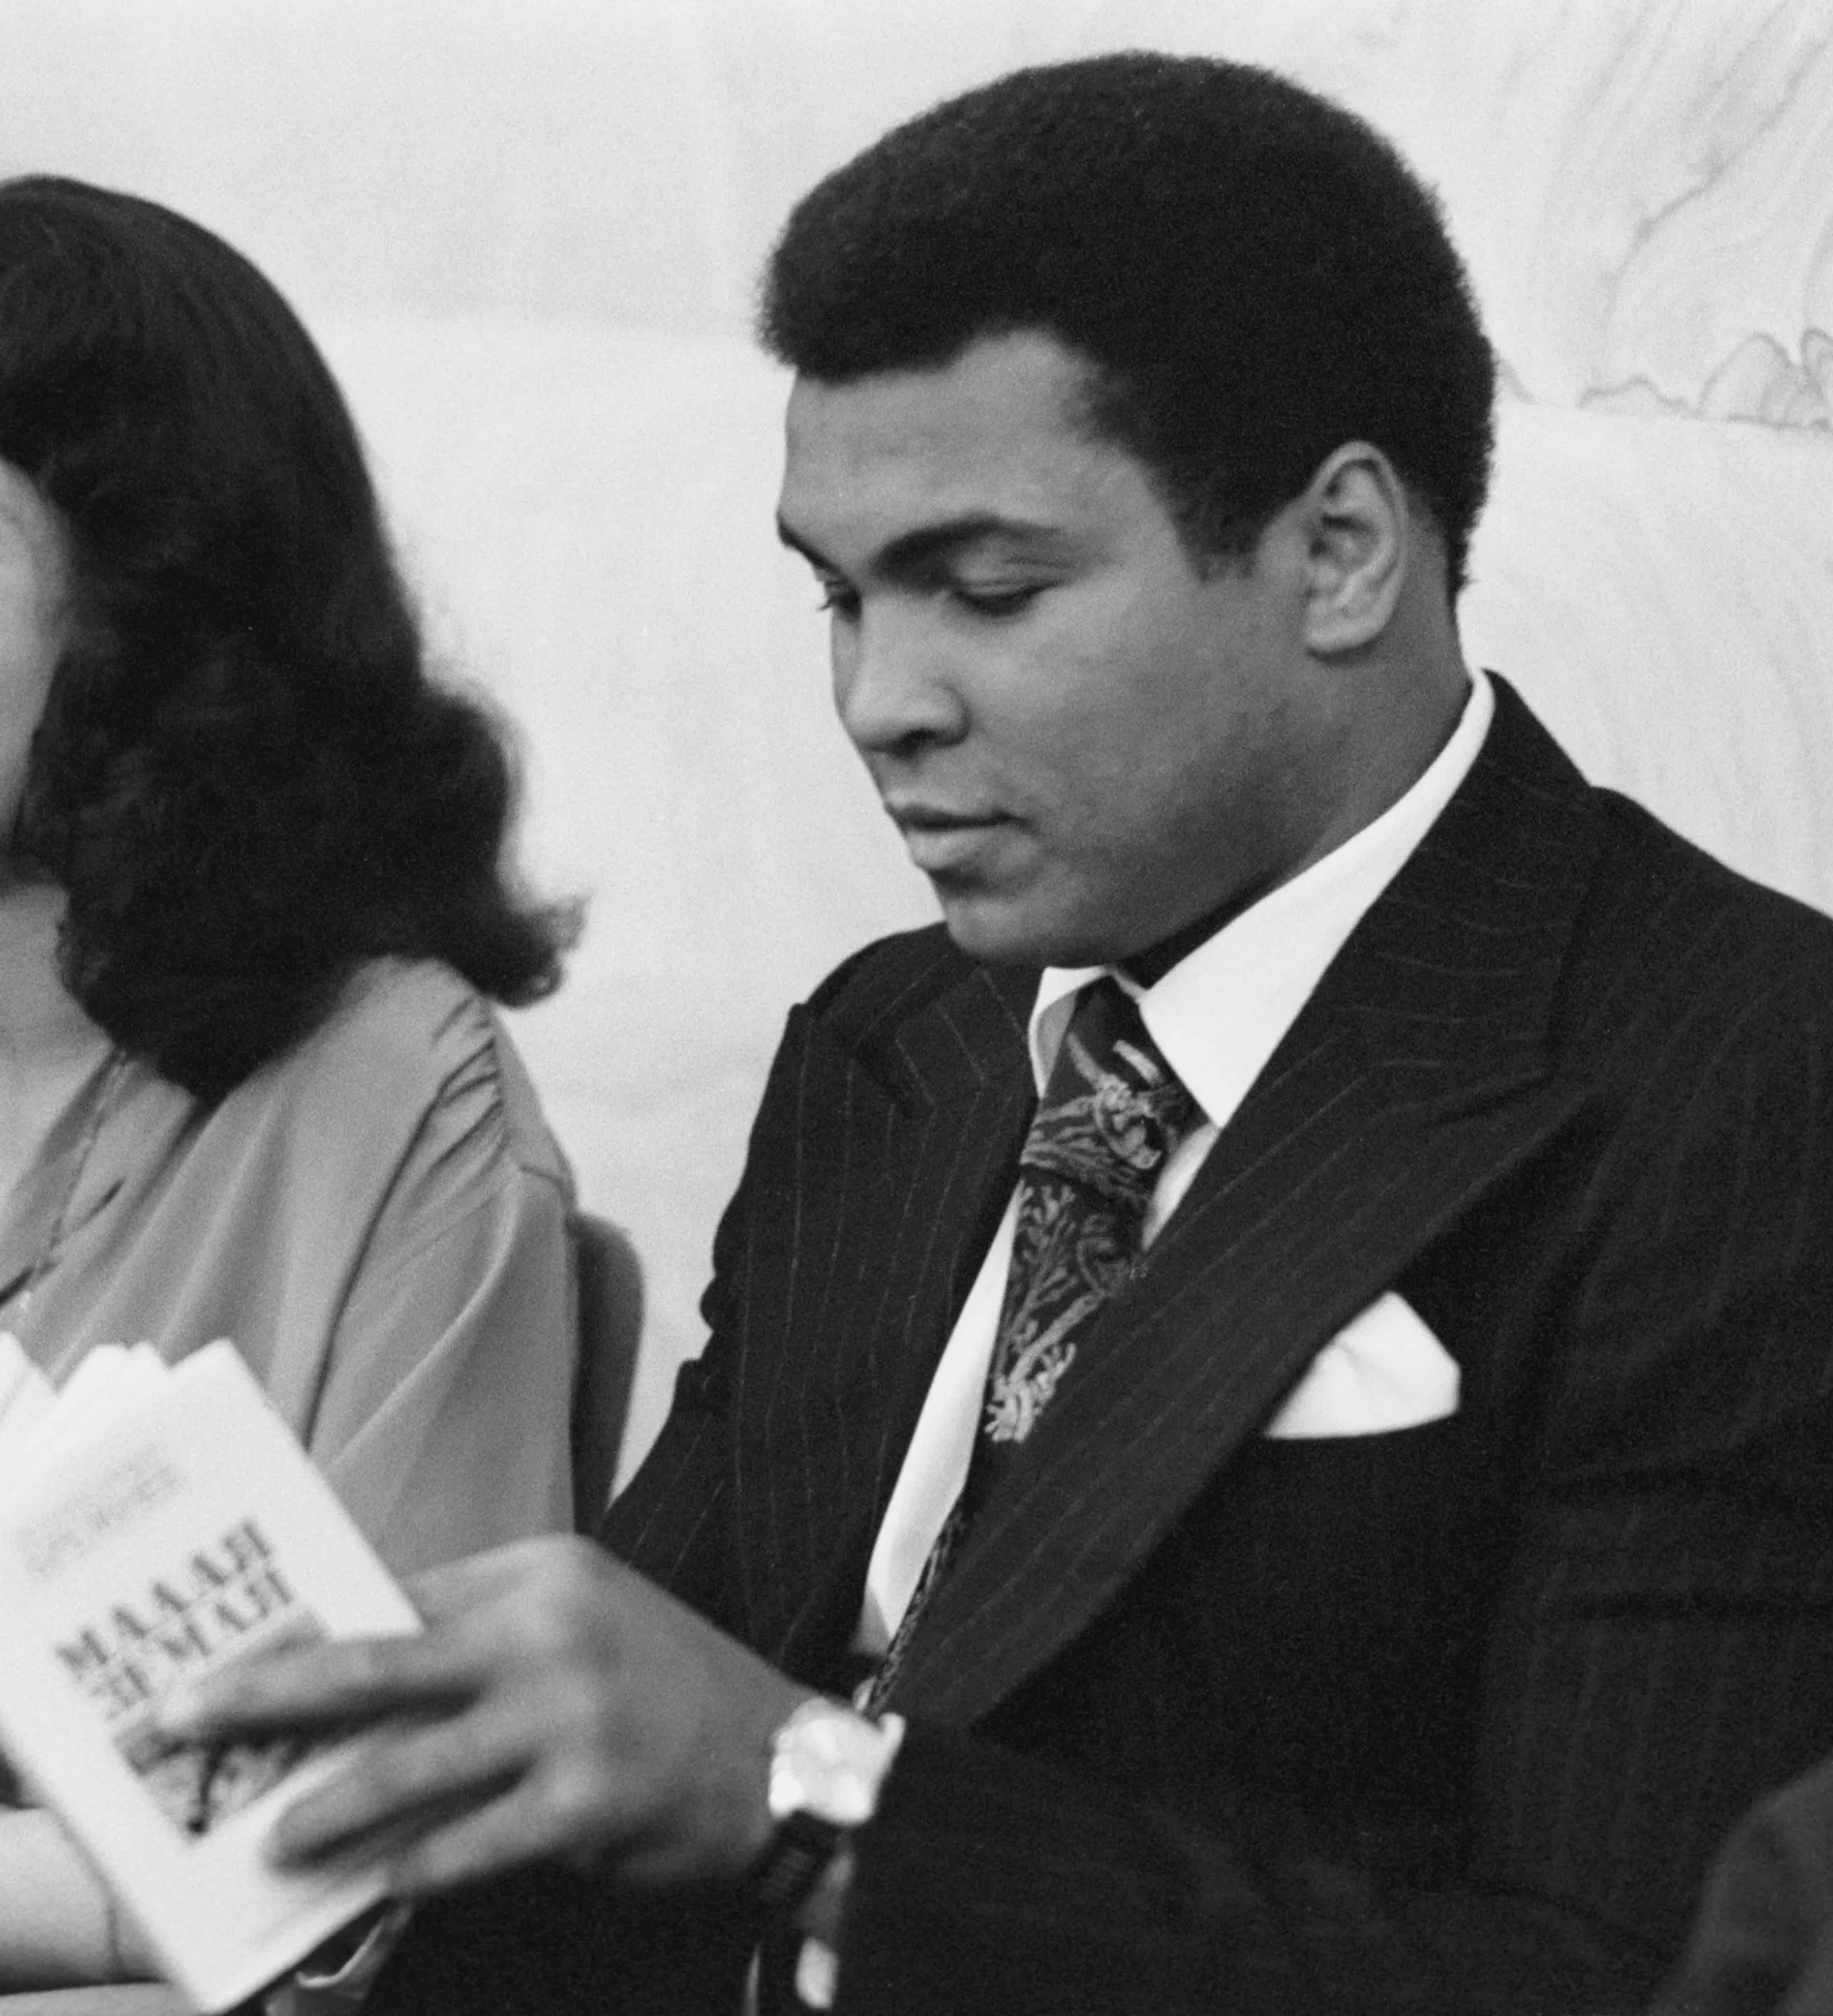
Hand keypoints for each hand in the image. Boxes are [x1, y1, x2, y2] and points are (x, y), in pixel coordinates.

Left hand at [159, 1535, 811, 1900]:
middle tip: (180, 1716)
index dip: (302, 1626)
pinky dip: (410, 1866)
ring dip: (324, 1805)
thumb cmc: (665, 1685)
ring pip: (407, 1765)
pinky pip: (467, 1845)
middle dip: (267, 1692)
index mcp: (540, 1570)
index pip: (395, 1592)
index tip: (223, 1651)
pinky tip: (373, 1880)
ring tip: (267, 1836)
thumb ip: (484, 1631)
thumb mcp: (583, 1617)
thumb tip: (358, 1663)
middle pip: (378, 1661)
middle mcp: (548, 1630)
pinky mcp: (585, 1803)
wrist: (785, 1758)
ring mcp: (568, 1718)